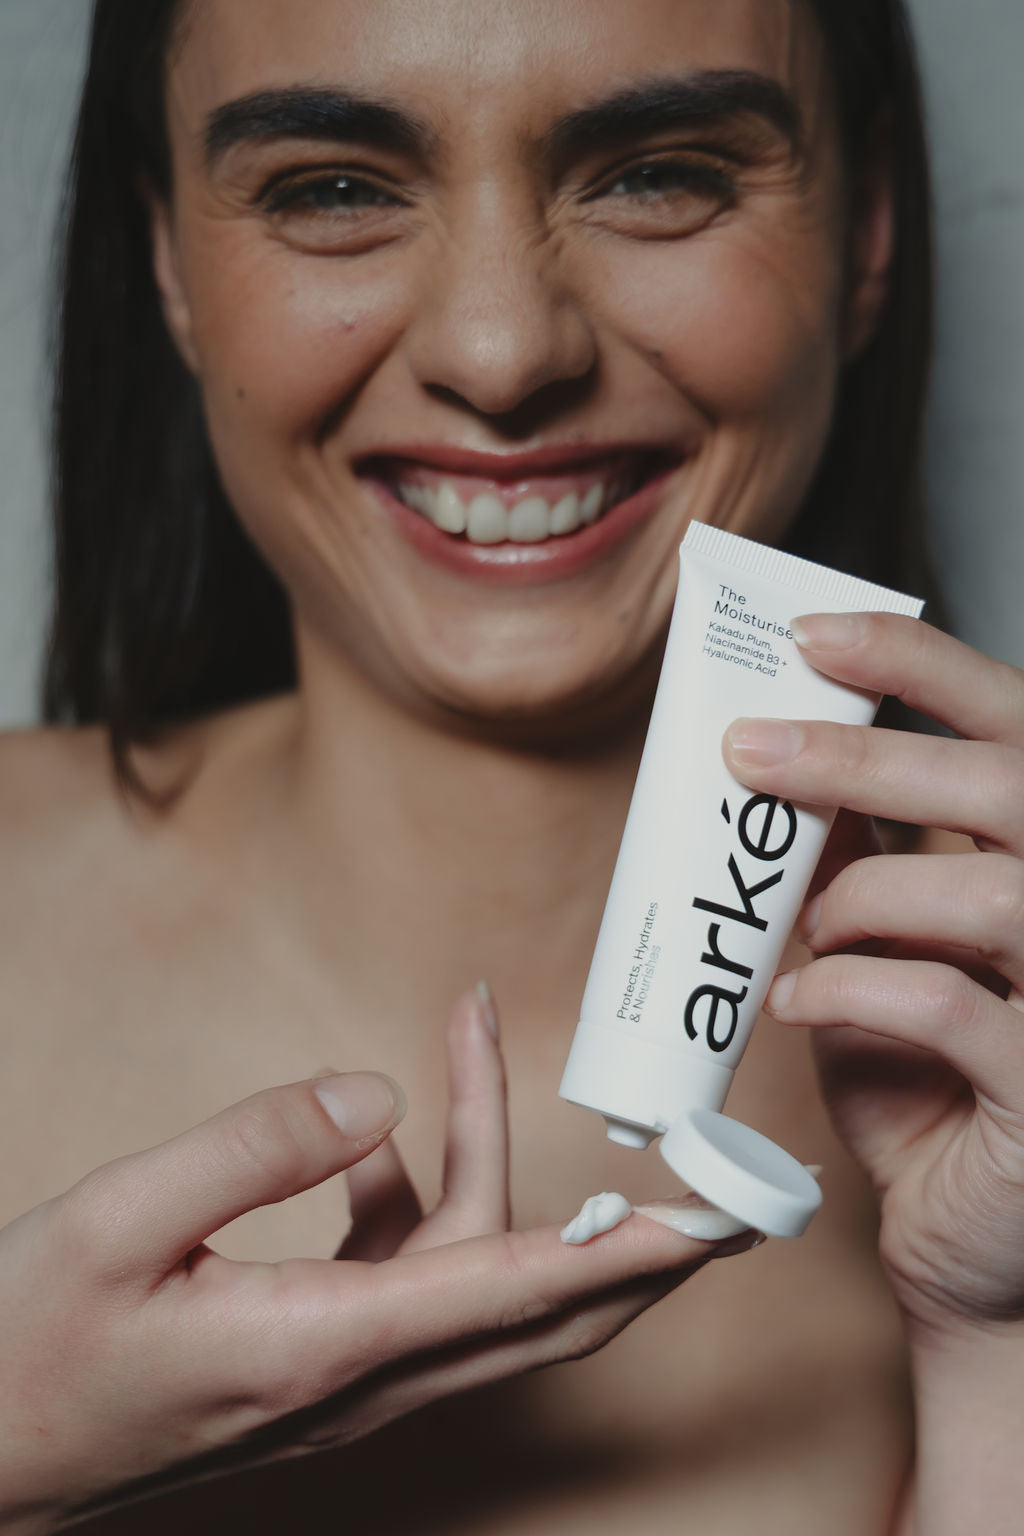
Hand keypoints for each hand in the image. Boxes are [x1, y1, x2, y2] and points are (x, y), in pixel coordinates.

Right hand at [0, 989, 748, 1533]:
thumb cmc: (29, 1348)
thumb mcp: (117, 1222)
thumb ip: (255, 1148)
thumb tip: (378, 1093)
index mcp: (319, 1348)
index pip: (515, 1294)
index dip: (629, 1253)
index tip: (719, 1224)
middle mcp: (357, 1377)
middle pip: (534, 1294)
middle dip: (629, 1226)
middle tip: (702, 1157)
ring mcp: (343, 1378)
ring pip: (470, 1268)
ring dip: (482, 1150)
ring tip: (465, 1026)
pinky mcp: (319, 1362)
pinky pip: (408, 1276)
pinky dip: (411, 1197)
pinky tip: (368, 1142)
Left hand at [722, 612, 1023, 1341]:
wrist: (968, 1245)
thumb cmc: (930, 1090)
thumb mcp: (889, 955)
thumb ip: (867, 864)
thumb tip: (791, 762)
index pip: (1016, 729)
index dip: (923, 668)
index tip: (814, 634)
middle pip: (1009, 787)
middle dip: (863, 757)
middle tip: (746, 750)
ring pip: (992, 889)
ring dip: (862, 897)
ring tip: (799, 935)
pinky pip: (952, 1005)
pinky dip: (854, 991)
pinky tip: (800, 1002)